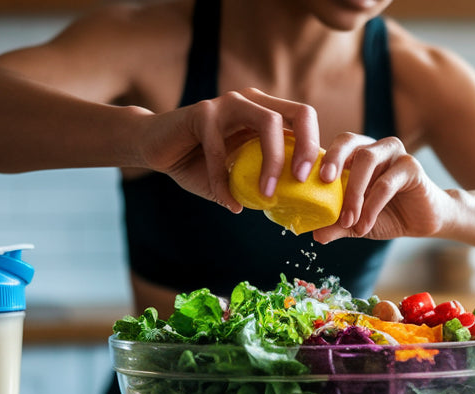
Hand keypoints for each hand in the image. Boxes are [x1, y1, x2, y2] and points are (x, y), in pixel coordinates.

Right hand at [135, 88, 321, 211]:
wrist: (155, 148)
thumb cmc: (198, 163)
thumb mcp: (236, 175)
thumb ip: (261, 185)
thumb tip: (292, 210)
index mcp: (267, 112)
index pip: (305, 120)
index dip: (317, 148)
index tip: (319, 181)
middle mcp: (253, 102)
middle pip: (299, 113)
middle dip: (308, 147)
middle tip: (302, 180)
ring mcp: (229, 103)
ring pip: (268, 122)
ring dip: (273, 162)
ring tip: (267, 194)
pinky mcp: (203, 112)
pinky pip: (221, 149)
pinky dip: (224, 181)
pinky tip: (227, 201)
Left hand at [312, 133, 450, 243]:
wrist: (423, 221)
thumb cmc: (386, 215)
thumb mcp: (355, 223)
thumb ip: (336, 225)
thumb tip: (314, 235)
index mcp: (355, 154)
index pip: (332, 146)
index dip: (315, 157)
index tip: (299, 178)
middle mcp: (373, 147)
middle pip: (348, 141)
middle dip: (332, 160)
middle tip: (322, 182)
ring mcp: (394, 153)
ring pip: (366, 160)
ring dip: (353, 192)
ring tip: (347, 221)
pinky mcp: (412, 166)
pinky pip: (386, 182)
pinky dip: (372, 205)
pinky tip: (365, 226)